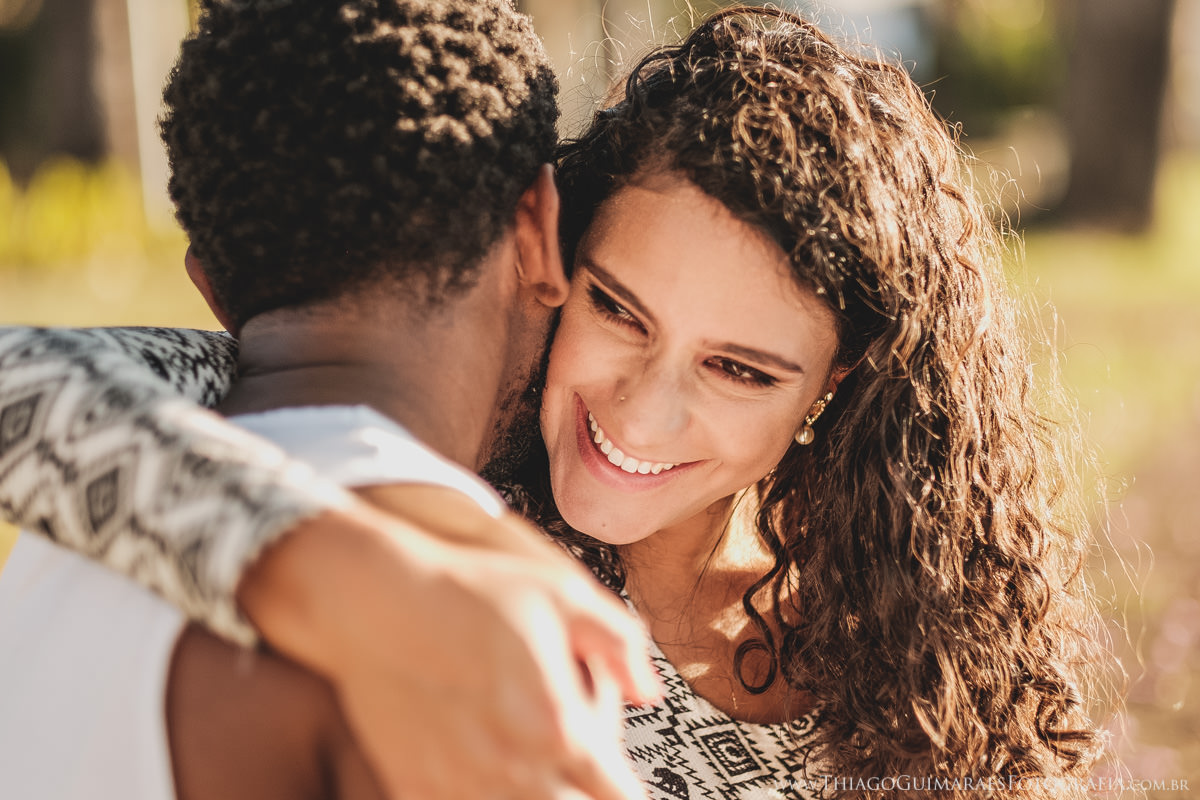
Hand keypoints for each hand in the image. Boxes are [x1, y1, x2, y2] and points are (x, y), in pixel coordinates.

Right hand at [237, 493, 659, 799]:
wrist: (373, 601)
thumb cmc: (466, 593)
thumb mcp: (561, 593)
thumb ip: (620, 644)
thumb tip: (648, 692)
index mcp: (557, 728)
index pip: (617, 794)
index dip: (624, 785)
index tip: (619, 777)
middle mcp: (511, 771)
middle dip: (580, 786)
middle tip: (571, 746)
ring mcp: (460, 787)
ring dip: (536, 786)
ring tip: (524, 739)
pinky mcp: (417, 789)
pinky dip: (484, 788)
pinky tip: (482, 750)